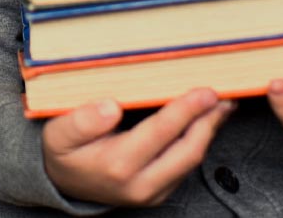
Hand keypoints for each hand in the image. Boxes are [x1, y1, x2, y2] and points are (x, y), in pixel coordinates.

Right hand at [42, 89, 234, 206]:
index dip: (187, 109)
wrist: (63, 182)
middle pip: (188, 150)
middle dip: (208, 121)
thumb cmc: (64, 151)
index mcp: (118, 165)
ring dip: (208, 130)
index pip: (162, 132)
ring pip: (191, 160)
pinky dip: (198, 140)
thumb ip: (81, 120)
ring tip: (220, 104)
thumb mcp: (59, 133)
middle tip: (223, 94)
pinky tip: (203, 121)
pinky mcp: (159, 193)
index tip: (206, 90)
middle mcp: (140, 185)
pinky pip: (186, 165)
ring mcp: (153, 193)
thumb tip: (111, 106)